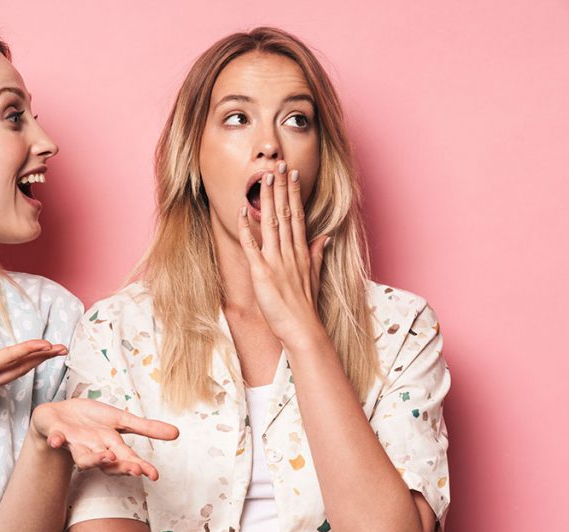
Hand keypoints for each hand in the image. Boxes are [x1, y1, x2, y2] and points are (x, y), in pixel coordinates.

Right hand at [0, 311, 65, 441]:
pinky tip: (23, 366)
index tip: (48, 343)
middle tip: (63, 348)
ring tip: (50, 354)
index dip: (28, 348)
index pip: (8, 358)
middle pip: (20, 368)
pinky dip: (19, 370)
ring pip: (15, 375)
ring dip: (34, 363)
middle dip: (42, 357)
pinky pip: (6, 380)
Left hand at [31, 398, 178, 479]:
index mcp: (111, 446)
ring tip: (105, 457)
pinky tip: (58, 440)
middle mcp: (94, 450)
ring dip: (93, 459)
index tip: (154, 475)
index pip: (128, 459)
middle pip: (109, 463)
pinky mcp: (57, 434)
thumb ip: (145, 428)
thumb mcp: (120, 419)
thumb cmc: (90, 419)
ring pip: (84, 458)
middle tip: (135, 469)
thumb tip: (176, 433)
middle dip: (122, 467)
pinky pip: (55, 439)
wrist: (58, 414)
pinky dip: (56, 440)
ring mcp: (75, 444)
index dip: (140, 467)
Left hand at [238, 162, 330, 347]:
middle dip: (281, 188)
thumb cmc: (305, 306)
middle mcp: (291, 252)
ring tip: (264, 177)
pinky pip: (253, 246)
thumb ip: (318, 254)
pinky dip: (247, 228)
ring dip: (267, 199)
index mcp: (302, 252)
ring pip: (272, 222)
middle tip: (278, 165)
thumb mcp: (315, 276)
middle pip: (286, 213)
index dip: (294, 194)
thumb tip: (326, 237)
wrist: (303, 329)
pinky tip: (242, 211)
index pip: (298, 216)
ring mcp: (277, 261)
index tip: (293, 175)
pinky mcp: (263, 273)